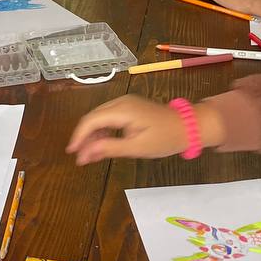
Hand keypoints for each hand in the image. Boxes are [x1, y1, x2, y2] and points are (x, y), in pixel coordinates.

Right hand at [66, 96, 226, 163]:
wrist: (189, 126)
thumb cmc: (165, 138)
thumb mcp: (136, 147)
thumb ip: (109, 148)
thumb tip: (85, 153)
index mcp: (122, 109)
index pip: (91, 120)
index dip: (79, 136)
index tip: (72, 152)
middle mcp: (121, 102)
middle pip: (93, 117)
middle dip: (84, 137)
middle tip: (79, 158)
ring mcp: (125, 103)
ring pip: (99, 117)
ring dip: (92, 135)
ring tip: (88, 155)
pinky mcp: (129, 107)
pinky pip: (109, 117)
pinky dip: (102, 131)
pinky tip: (100, 145)